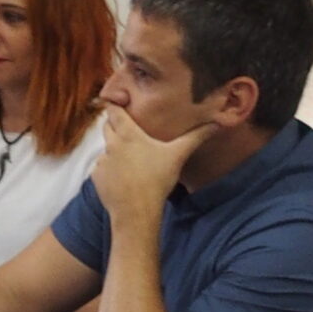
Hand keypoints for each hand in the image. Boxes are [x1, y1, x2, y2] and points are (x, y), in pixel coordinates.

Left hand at [92, 106, 216, 228]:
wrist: (136, 211)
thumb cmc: (157, 180)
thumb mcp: (178, 155)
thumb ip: (196, 137)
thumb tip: (217, 124)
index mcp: (128, 134)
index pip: (114, 111)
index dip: (113, 104)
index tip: (115, 100)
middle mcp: (111, 144)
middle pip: (106, 126)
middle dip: (114, 125)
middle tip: (127, 129)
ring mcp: (101, 161)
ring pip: (105, 148)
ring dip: (113, 149)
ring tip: (129, 159)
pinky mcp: (95, 177)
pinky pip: (100, 167)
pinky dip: (109, 169)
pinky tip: (122, 177)